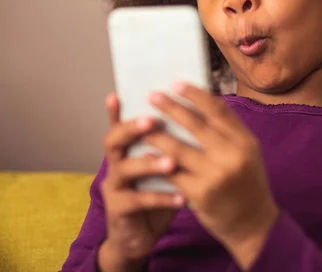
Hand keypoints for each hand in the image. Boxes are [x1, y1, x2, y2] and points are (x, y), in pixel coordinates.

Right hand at [98, 93, 184, 269]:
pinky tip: (181, 198)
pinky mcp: (118, 209)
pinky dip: (161, 197)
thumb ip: (174, 143)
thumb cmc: (159, 192)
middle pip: (113, 140)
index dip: (116, 111)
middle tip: (152, 122)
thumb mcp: (167, 165)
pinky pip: (137, 201)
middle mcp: (116, 163)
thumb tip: (199, 114)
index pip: (121, 123)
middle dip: (131, 129)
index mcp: (128, 148)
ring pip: (125, 169)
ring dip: (149, 163)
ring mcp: (114, 186)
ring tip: (171, 162)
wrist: (141, 235)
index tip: (117, 94)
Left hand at [143, 83, 279, 268]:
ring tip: (141, 123)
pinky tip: (146, 152)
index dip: (196, 94)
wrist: (253, 224)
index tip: (177, 83)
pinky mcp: (199, 195)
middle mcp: (232, 156)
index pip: (218, 110)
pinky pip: (173, 173)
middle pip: (196, 125)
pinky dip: (158, 161)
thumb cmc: (247, 182)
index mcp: (245, 141)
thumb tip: (205, 101)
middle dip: (172, 107)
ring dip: (157, 133)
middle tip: (153, 95)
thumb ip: (230, 130)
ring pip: (179, 149)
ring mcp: (215, 176)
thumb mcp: (248, 153)